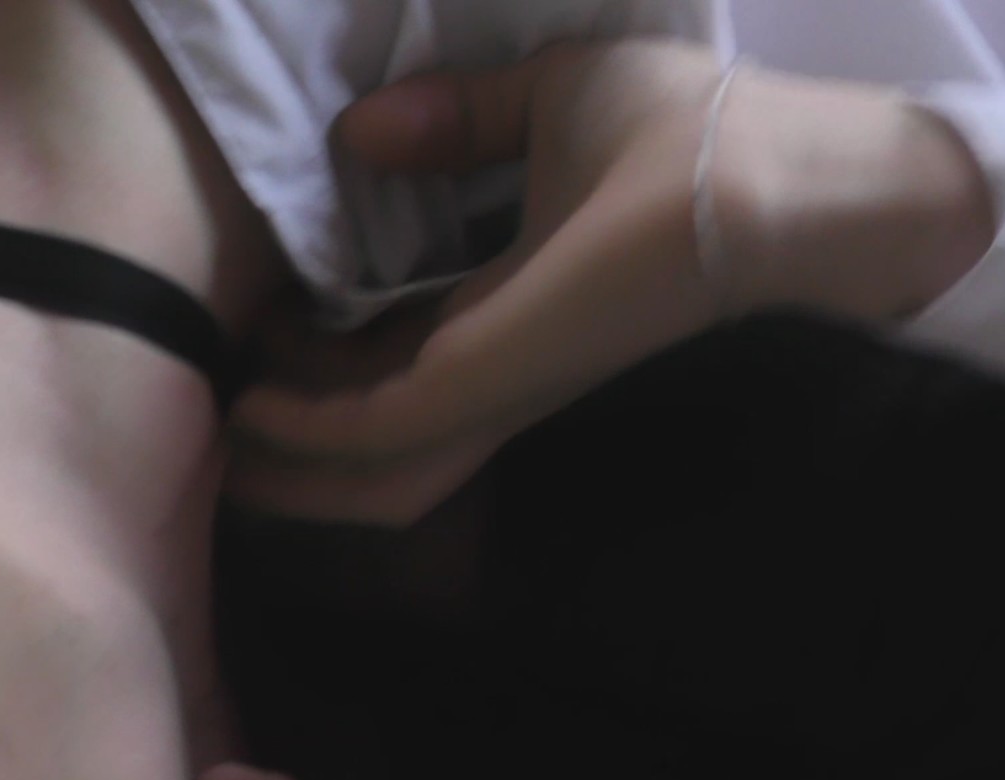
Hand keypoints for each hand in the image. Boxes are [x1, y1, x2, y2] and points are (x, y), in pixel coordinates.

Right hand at [227, 40, 992, 528]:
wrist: (796, 184)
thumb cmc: (697, 136)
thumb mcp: (553, 98)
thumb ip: (459, 116)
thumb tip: (359, 130)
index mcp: (516, 304)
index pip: (398, 350)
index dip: (322, 348)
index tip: (258, 323)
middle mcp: (501, 365)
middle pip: (371, 428)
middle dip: (288, 429)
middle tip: (209, 405)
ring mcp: (498, 383)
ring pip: (367, 457)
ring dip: (284, 453)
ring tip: (210, 429)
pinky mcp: (500, 382)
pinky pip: (383, 431)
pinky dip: (314, 432)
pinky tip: (255, 413)